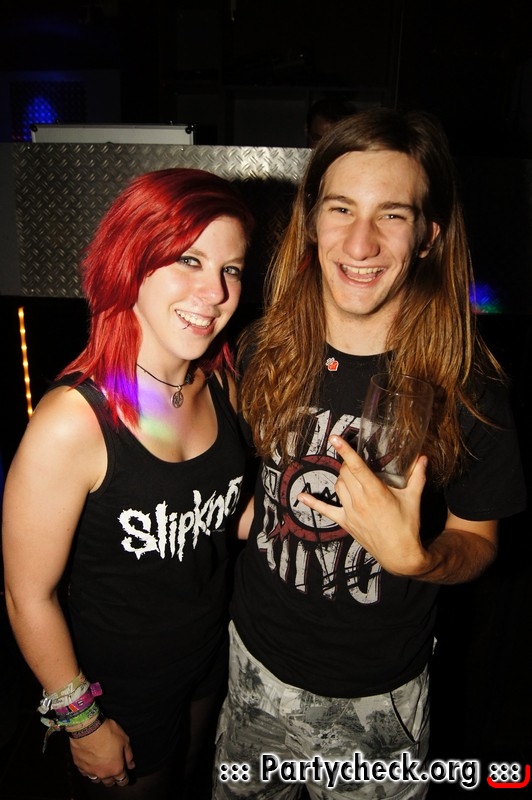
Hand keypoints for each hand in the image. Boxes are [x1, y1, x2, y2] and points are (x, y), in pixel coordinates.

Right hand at [71, 718, 134, 787]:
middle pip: (109, 783)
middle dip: (113, 780)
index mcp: (115, 768)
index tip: (126, 778)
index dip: (125, 780)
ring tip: (102, 771)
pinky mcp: (80, 766)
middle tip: (115, 775)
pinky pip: (85, 772)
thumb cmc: (108, 732)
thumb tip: (131, 765)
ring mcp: (90, 771)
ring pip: (96, 780)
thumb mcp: (124, 740)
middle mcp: (103, 773)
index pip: (122, 780)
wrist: (87, 728)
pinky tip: (90, 764)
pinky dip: (89, 770)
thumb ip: (128, 755)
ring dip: (100, 777)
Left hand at [297, 434, 429, 575]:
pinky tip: (301, 496)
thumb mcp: (414, 499)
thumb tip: (422, 457)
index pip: (357, 467)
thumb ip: (417, 476)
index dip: (346, 451)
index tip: (335, 438)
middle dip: (348, 463)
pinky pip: (325, 510)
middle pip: (345, 473)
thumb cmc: (408, 526)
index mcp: (376, 492)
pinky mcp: (345, 522)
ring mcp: (350, 512)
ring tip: (352, 475)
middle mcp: (360, 501)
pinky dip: (313, 502)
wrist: (400, 555)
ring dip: (342, 477)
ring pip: (338, 486)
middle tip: (356, 460)